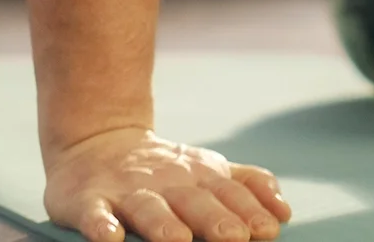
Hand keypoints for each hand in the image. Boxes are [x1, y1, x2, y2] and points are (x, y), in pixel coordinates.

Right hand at [43, 126, 291, 241]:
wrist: (96, 142)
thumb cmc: (164, 169)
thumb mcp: (208, 169)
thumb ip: (247, 185)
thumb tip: (284, 211)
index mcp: (199, 176)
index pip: (229, 194)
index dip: (249, 211)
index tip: (268, 230)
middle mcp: (167, 182)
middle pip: (193, 201)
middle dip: (214, 219)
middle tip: (235, 238)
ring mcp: (127, 190)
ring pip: (147, 207)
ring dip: (163, 224)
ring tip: (177, 241)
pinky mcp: (89, 200)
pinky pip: (94, 214)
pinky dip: (101, 225)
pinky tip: (110, 238)